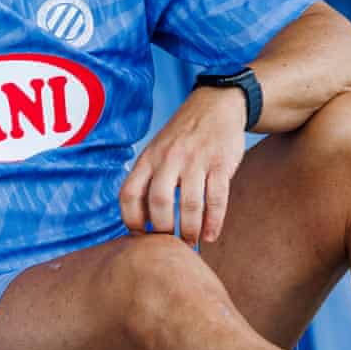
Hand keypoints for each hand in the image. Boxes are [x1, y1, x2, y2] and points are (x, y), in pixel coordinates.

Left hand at [120, 86, 247, 244]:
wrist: (216, 105)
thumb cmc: (182, 136)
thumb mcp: (157, 150)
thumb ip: (147, 179)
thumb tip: (138, 220)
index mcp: (148, 158)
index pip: (129, 194)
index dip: (131, 220)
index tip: (141, 237)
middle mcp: (169, 159)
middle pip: (158, 202)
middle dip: (163, 230)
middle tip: (170, 244)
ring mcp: (196, 160)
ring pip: (190, 204)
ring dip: (190, 230)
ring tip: (191, 243)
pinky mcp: (221, 163)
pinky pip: (216, 198)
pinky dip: (214, 222)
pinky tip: (211, 235)